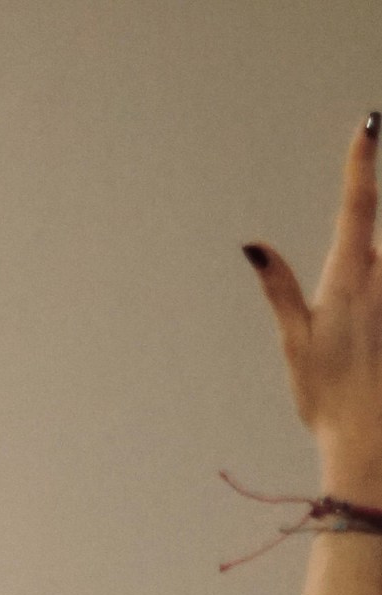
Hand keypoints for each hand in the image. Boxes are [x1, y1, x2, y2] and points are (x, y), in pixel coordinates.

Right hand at [247, 112, 381, 496]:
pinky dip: (377, 302)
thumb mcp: (296, 344)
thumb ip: (279, 288)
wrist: (370, 443)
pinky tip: (371, 342)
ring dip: (371, 283)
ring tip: (359, 336)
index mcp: (349, 280)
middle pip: (381, 236)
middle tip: (367, 254)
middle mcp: (381, 282)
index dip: (362, 162)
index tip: (369, 123)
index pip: (357, 206)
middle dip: (373, 234)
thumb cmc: (327, 400)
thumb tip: (253, 246)